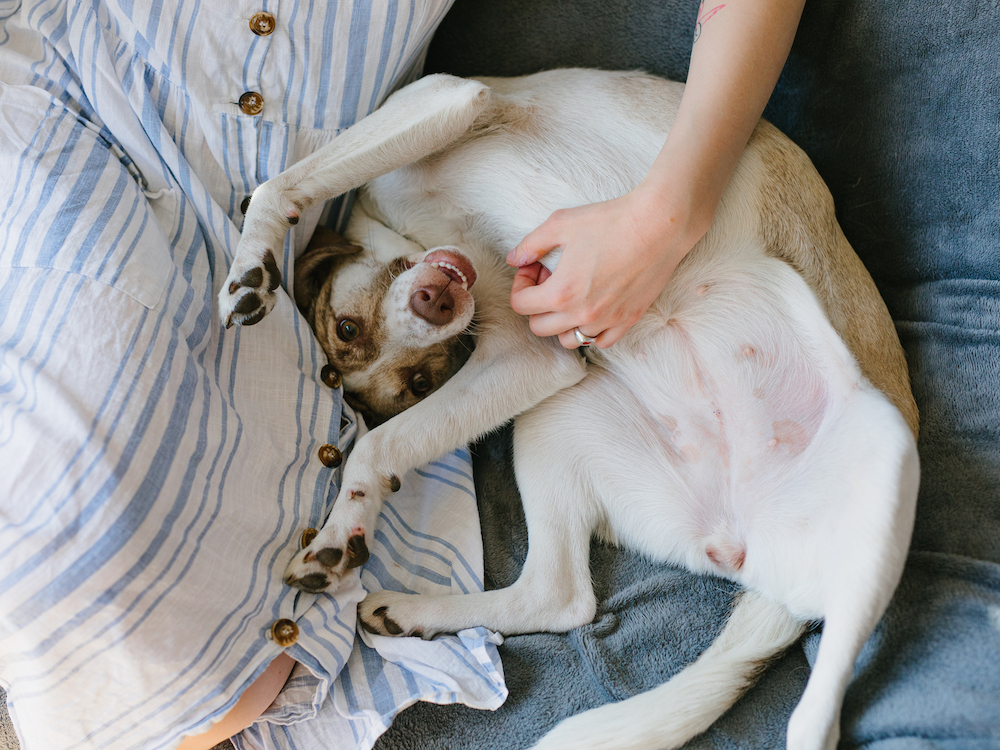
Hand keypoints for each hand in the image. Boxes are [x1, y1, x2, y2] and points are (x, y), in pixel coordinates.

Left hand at [507, 186, 704, 348]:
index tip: (535, 266)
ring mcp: (607, 320)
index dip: (521, 284)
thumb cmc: (610, 220)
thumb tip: (513, 259)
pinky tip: (594, 305)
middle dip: (537, 304)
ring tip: (572, 295)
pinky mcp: (629, 320)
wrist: (659, 225)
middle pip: (539, 327)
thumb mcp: (561, 224)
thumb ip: (531, 244)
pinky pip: (601, 342)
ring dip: (562, 321)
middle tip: (552, 277)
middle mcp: (582, 314)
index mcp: (561, 293)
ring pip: (569, 339)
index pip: (520, 305)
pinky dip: (591, 330)